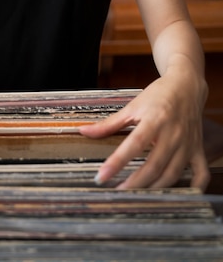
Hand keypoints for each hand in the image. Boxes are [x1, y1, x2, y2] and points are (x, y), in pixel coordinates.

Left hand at [78, 77, 209, 189]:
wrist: (187, 85)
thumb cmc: (158, 95)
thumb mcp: (133, 106)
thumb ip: (109, 123)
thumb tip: (84, 131)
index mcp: (155, 119)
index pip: (134, 145)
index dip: (117, 162)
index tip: (102, 176)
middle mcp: (173, 133)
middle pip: (154, 165)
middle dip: (134, 182)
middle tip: (116, 192)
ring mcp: (188, 143)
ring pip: (172, 174)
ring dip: (154, 188)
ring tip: (136, 195)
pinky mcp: (198, 149)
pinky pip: (200, 174)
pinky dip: (192, 188)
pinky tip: (177, 197)